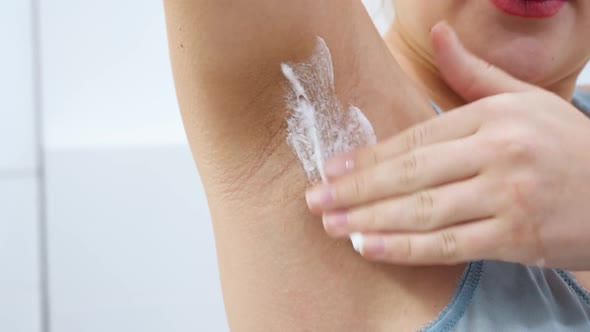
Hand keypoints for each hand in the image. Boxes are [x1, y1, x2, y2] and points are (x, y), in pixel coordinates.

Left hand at [305, 22, 589, 269]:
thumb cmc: (564, 144)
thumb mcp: (523, 99)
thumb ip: (473, 73)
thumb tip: (438, 33)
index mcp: (492, 117)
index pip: (415, 138)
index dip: (368, 156)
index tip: (330, 168)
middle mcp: (498, 153)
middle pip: (411, 174)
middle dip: (356, 189)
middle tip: (315, 200)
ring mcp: (507, 196)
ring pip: (423, 211)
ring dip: (370, 219)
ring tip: (332, 224)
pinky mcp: (515, 237)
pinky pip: (448, 245)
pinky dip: (405, 248)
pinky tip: (369, 247)